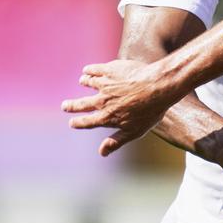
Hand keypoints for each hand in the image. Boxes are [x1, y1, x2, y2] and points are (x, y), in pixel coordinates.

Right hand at [61, 59, 183, 155]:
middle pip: (81, 104)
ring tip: (82, 81)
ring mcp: (105, 84)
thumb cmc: (150, 111)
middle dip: (71, 106)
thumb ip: (116, 141)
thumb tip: (101, 153)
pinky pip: (94, 69)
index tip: (72, 123)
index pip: (87, 122)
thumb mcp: (134, 131)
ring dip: (84, 83)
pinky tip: (87, 70)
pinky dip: (89, 70)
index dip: (78, 123)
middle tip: (64, 106)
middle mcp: (102, 101)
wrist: (157, 87)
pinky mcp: (109, 69)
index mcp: (107, 117)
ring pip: (88, 83)